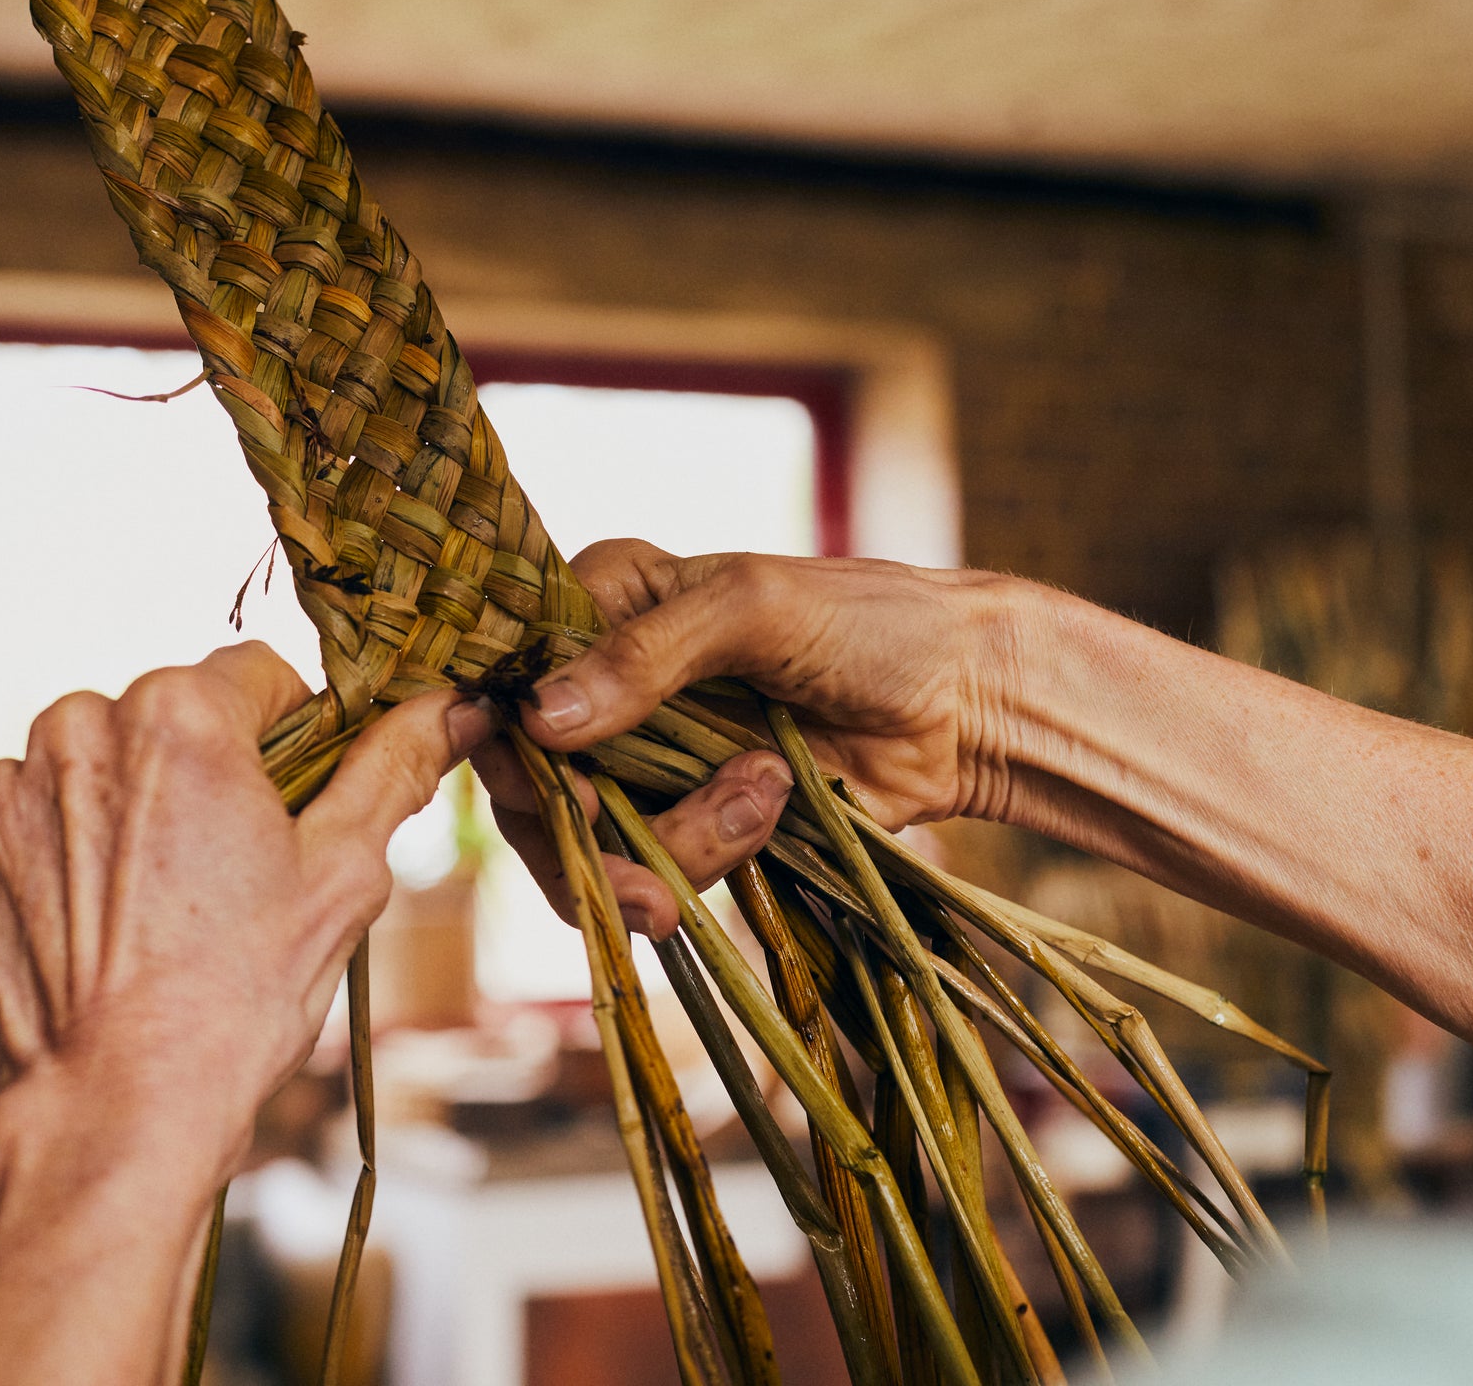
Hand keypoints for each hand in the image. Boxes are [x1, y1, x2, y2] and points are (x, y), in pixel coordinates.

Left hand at [0, 640, 492, 1159]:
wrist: (108, 1113)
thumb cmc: (237, 998)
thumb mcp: (343, 876)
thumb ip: (391, 769)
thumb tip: (449, 707)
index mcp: (177, 713)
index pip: (258, 677)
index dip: (292, 741)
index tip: (291, 812)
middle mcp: (74, 725)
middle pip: (167, 721)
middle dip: (202, 776)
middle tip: (227, 876)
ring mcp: (3, 790)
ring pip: (94, 769)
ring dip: (126, 814)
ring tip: (155, 913)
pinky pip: (28, 825)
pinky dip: (60, 862)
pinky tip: (95, 930)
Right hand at [480, 540, 1024, 934]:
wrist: (967, 705)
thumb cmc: (870, 624)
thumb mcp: (754, 610)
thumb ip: (646, 656)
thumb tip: (538, 720)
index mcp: (604, 602)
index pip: (505, 675)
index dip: (506, 741)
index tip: (554, 782)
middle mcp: (604, 683)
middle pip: (529, 783)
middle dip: (583, 832)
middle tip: (638, 861)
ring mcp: (643, 760)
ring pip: (588, 842)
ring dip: (671, 840)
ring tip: (764, 793)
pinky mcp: (686, 822)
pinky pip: (651, 870)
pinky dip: (706, 855)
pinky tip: (776, 803)